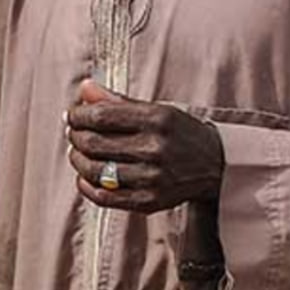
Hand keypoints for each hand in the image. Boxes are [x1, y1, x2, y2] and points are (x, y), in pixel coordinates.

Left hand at [64, 80, 223, 213]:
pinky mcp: (149, 201)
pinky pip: (105, 197)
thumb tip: (85, 89)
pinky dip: (87, 186)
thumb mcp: (158, 109)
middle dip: (76, 136)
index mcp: (157, 119)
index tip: (73, 114)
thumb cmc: (181, 133)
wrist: (216, 165)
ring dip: (78, 160)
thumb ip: (119, 101)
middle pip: (95, 143)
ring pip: (96, 170)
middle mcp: (155, 148)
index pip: (102, 116)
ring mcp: (152, 177)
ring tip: (79, 153)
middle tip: (74, 132)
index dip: (79, 114)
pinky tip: (85, 176)